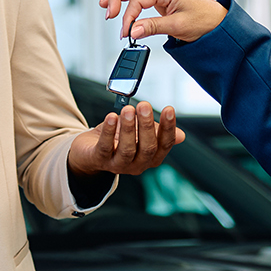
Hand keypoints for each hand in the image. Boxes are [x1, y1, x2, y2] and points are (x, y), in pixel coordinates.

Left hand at [69, 101, 185, 175]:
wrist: (89, 153)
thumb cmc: (118, 141)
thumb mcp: (140, 135)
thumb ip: (158, 133)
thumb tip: (180, 136)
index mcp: (151, 158)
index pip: (164, 144)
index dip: (168, 127)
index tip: (169, 109)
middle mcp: (137, 164)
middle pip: (147, 147)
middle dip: (147, 125)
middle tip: (144, 105)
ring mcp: (118, 165)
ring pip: (127, 149)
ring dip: (129, 128)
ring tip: (128, 110)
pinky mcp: (99, 160)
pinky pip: (105, 147)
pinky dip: (109, 131)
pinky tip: (111, 117)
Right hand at [99, 0, 226, 42]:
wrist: (220, 24)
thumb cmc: (206, 21)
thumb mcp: (178, 26)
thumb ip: (152, 27)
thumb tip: (132, 30)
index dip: (128, 16)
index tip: (126, 33)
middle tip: (109, 14)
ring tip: (107, 8)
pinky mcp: (163, 0)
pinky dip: (129, 1)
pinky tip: (121, 8)